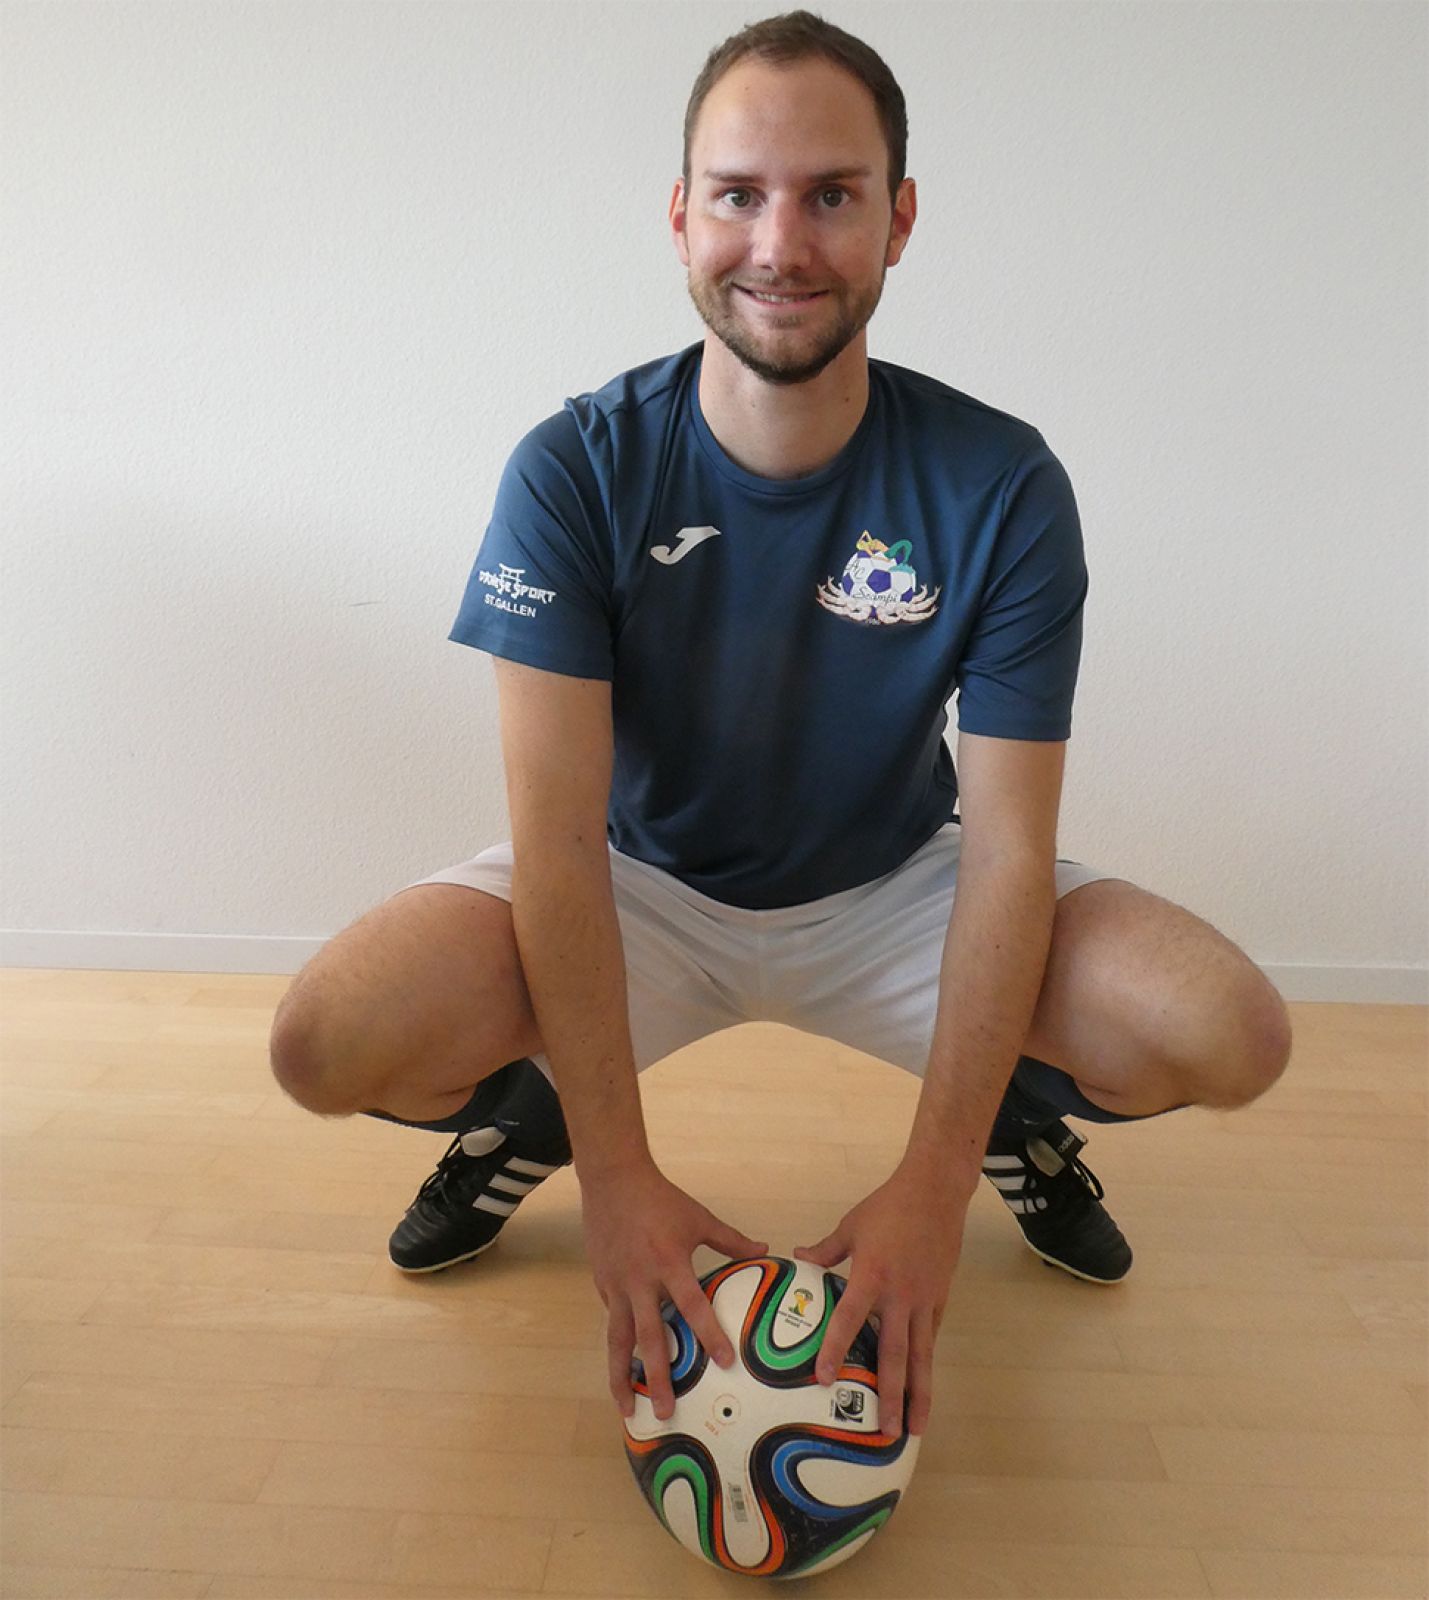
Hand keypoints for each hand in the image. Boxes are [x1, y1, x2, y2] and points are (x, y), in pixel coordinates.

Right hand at [581, 1157, 767, 1424]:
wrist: (613, 1180)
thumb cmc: (661, 1199)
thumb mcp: (699, 1218)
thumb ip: (731, 1240)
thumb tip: (765, 1249)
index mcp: (670, 1263)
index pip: (692, 1306)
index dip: (709, 1334)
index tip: (724, 1363)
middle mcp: (641, 1281)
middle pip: (650, 1338)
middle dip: (657, 1377)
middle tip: (667, 1411)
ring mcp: (617, 1286)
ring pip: (618, 1340)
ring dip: (621, 1377)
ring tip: (627, 1408)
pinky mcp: (602, 1284)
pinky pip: (612, 1319)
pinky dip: (617, 1344)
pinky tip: (622, 1366)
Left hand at [793, 1162, 966, 1436]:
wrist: (936, 1191)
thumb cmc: (888, 1207)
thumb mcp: (852, 1226)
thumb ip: (826, 1250)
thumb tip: (796, 1257)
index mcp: (872, 1274)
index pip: (849, 1319)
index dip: (836, 1348)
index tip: (824, 1379)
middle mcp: (900, 1295)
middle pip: (895, 1353)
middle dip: (891, 1395)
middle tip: (887, 1431)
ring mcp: (924, 1299)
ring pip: (922, 1355)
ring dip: (919, 1394)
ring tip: (915, 1427)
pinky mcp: (940, 1298)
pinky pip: (930, 1337)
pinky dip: (926, 1363)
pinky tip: (922, 1388)